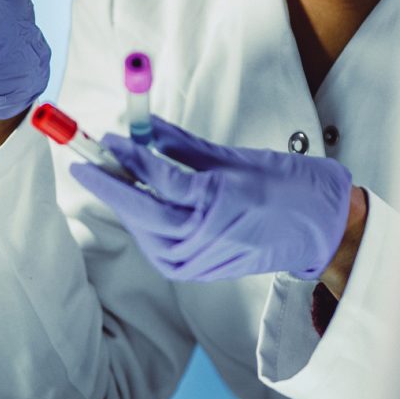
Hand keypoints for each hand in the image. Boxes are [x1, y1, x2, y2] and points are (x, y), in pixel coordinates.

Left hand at [69, 117, 352, 280]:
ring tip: (108, 175)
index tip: (107, 136)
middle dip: (107, 184)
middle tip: (82, 161)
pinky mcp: (195, 272)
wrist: (317, 230)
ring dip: (123, 204)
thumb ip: (180, 144)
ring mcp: (198, 259)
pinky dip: (141, 224)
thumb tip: (143, 126)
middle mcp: (203, 235)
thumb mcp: (231, 157)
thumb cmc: (282, 185)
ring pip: (144, 230)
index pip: (157, 177)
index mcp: (216, 201)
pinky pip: (155, 246)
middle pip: (140, 209)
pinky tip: (136, 202)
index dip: (127, 155)